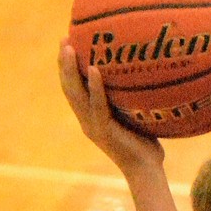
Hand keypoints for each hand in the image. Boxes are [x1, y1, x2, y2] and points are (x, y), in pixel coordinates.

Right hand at [58, 42, 164, 175]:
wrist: (147, 172)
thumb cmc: (146, 145)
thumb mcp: (135, 117)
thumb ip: (131, 99)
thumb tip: (145, 72)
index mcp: (90, 118)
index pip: (73, 90)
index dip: (67, 68)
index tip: (68, 43)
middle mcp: (87, 121)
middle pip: (68, 88)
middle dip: (63, 63)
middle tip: (64, 38)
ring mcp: (93, 126)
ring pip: (75, 94)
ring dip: (70, 70)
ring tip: (69, 47)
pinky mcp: (103, 131)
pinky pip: (97, 105)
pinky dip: (94, 87)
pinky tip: (93, 69)